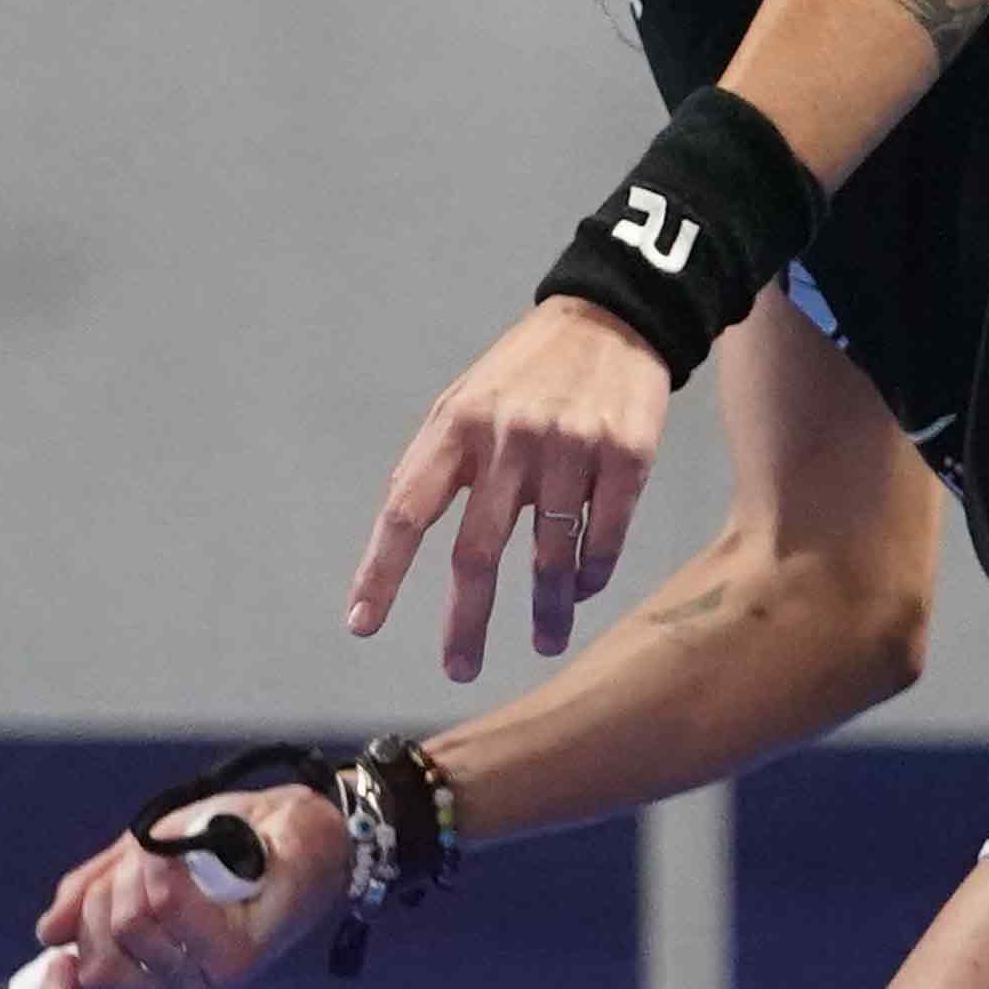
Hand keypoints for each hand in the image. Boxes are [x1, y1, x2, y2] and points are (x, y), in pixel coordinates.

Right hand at [27, 782, 346, 988]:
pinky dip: (164, 865)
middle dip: (101, 900)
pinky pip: (164, 906)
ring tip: (175, 858)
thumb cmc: (218, 846)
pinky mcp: (237, 959)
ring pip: (129, 927)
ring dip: (137, 871)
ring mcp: (209, 984)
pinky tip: (188, 858)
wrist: (289, 823)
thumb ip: (89, 896)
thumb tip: (49, 935)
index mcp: (148, 985)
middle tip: (137, 870)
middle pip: (98, 967)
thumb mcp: (135, 861)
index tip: (59, 963)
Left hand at [347, 297, 671, 679]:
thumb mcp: (466, 401)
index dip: (381, 572)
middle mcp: (510, 438)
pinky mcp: (627, 456)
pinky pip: (603, 540)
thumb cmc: (526, 373)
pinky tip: (582, 591)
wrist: (613, 318)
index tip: (362, 624)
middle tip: (457, 670)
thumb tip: (397, 543)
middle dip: (464, 623)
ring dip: (544, 612)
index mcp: (457, 426)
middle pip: (476, 553)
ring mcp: (571, 448)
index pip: (407, 510)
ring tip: (542, 642)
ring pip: (549, 559)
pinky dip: (590, 575)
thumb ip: (436, 465)